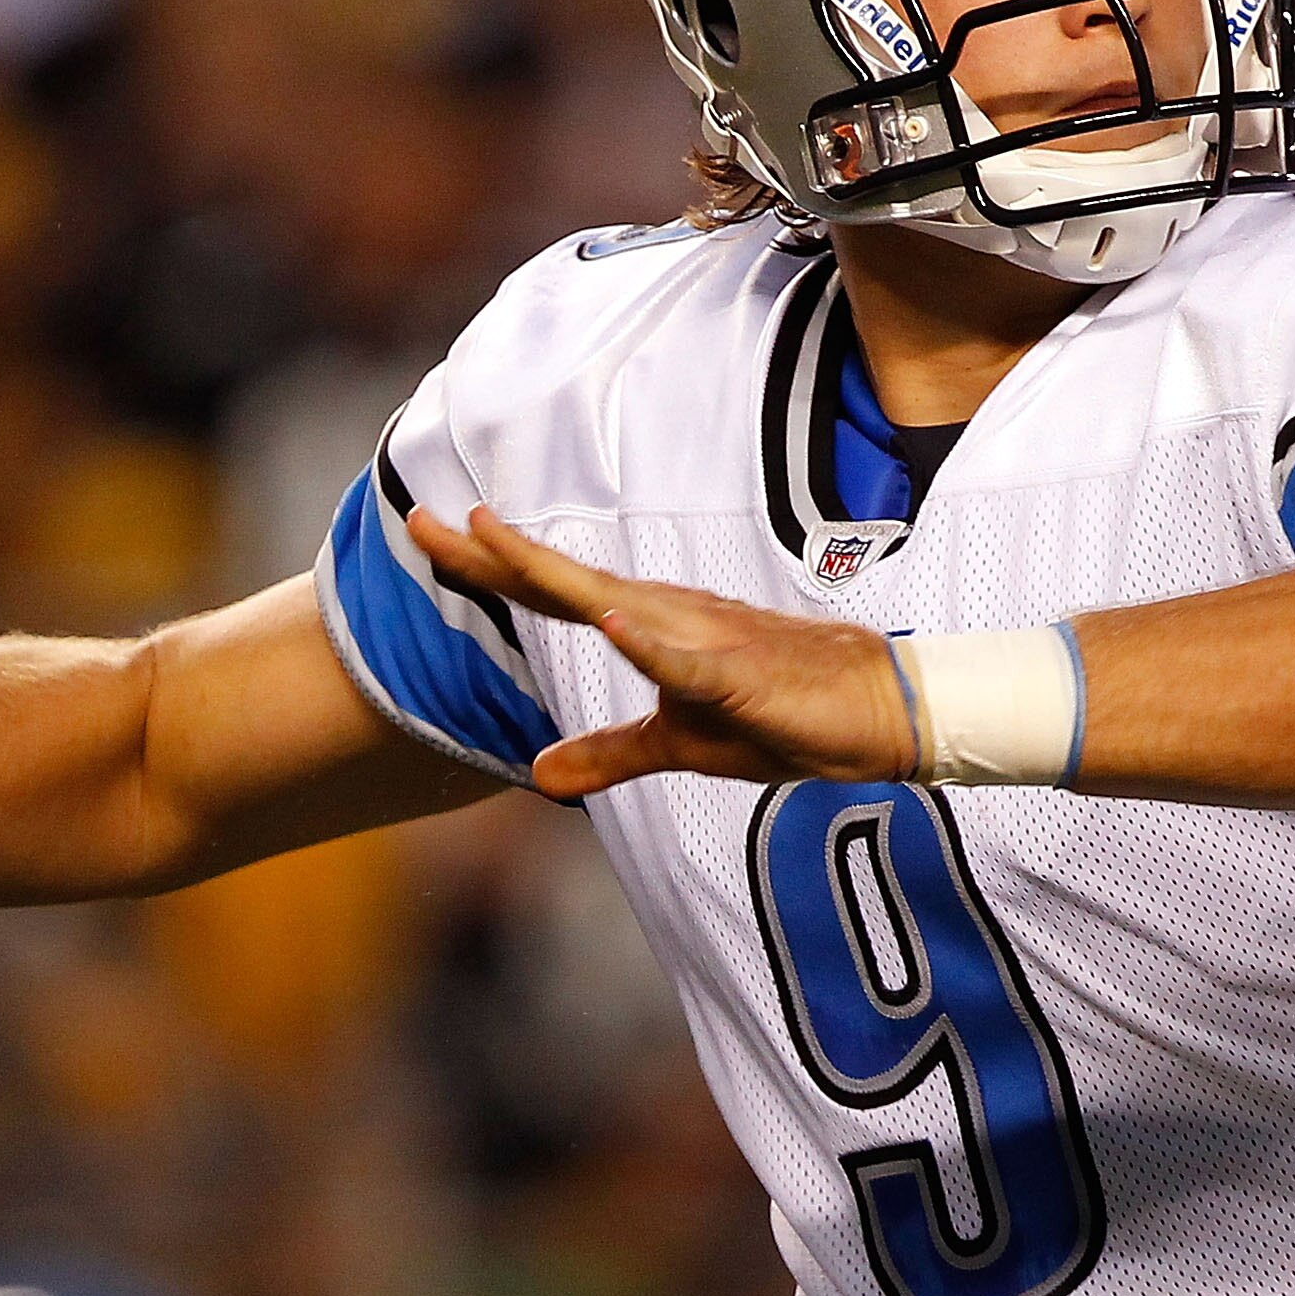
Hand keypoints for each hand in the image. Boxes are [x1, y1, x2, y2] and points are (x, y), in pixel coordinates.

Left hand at [407, 506, 916, 798]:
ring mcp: (705, 641)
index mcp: (648, 628)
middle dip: (491, 554)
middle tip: (418, 521)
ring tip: (495, 542)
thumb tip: (537, 774)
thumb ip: (608, 753)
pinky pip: (691, 663)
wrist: (876, 712)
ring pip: (617, 604)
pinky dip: (651, 646)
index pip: (552, 594)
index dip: (486, 567)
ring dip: (556, 578)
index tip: (424, 534)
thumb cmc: (781, 715)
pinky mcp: (744, 677)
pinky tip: (612, 627)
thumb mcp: (679, 742)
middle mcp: (667, 617)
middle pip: (565, 583)